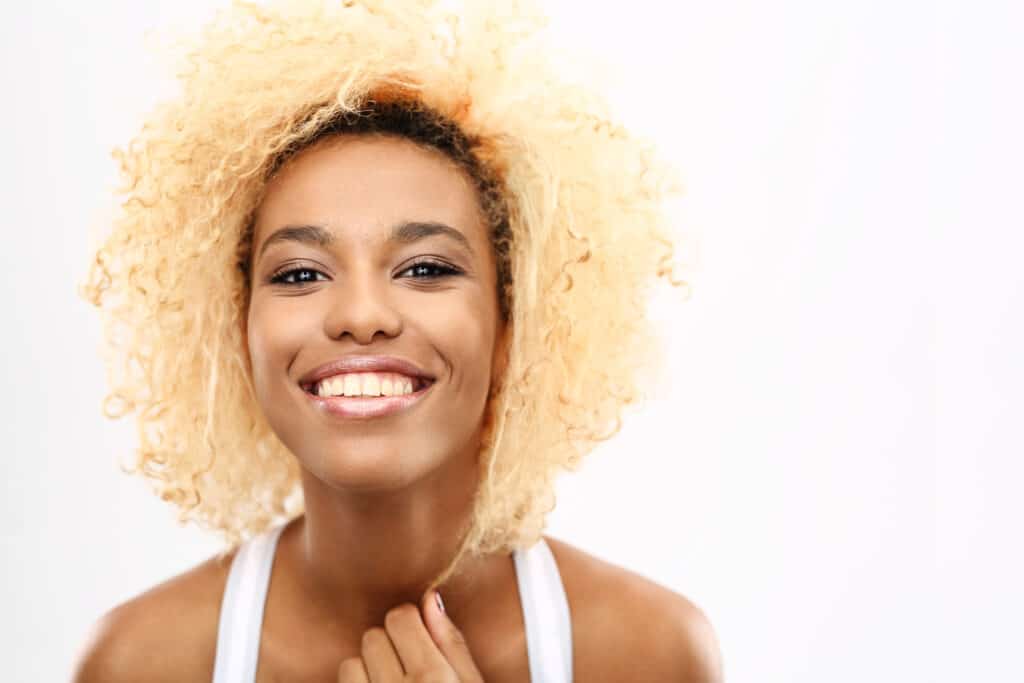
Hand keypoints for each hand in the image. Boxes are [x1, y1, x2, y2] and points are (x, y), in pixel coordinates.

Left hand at [337, 589, 484, 681]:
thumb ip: (453, 644)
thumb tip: (432, 597)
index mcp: (433, 678)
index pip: (400, 617)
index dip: (412, 625)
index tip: (421, 643)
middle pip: (373, 636)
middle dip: (390, 648)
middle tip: (410, 671)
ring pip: (351, 663)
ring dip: (368, 671)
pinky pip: (342, 682)